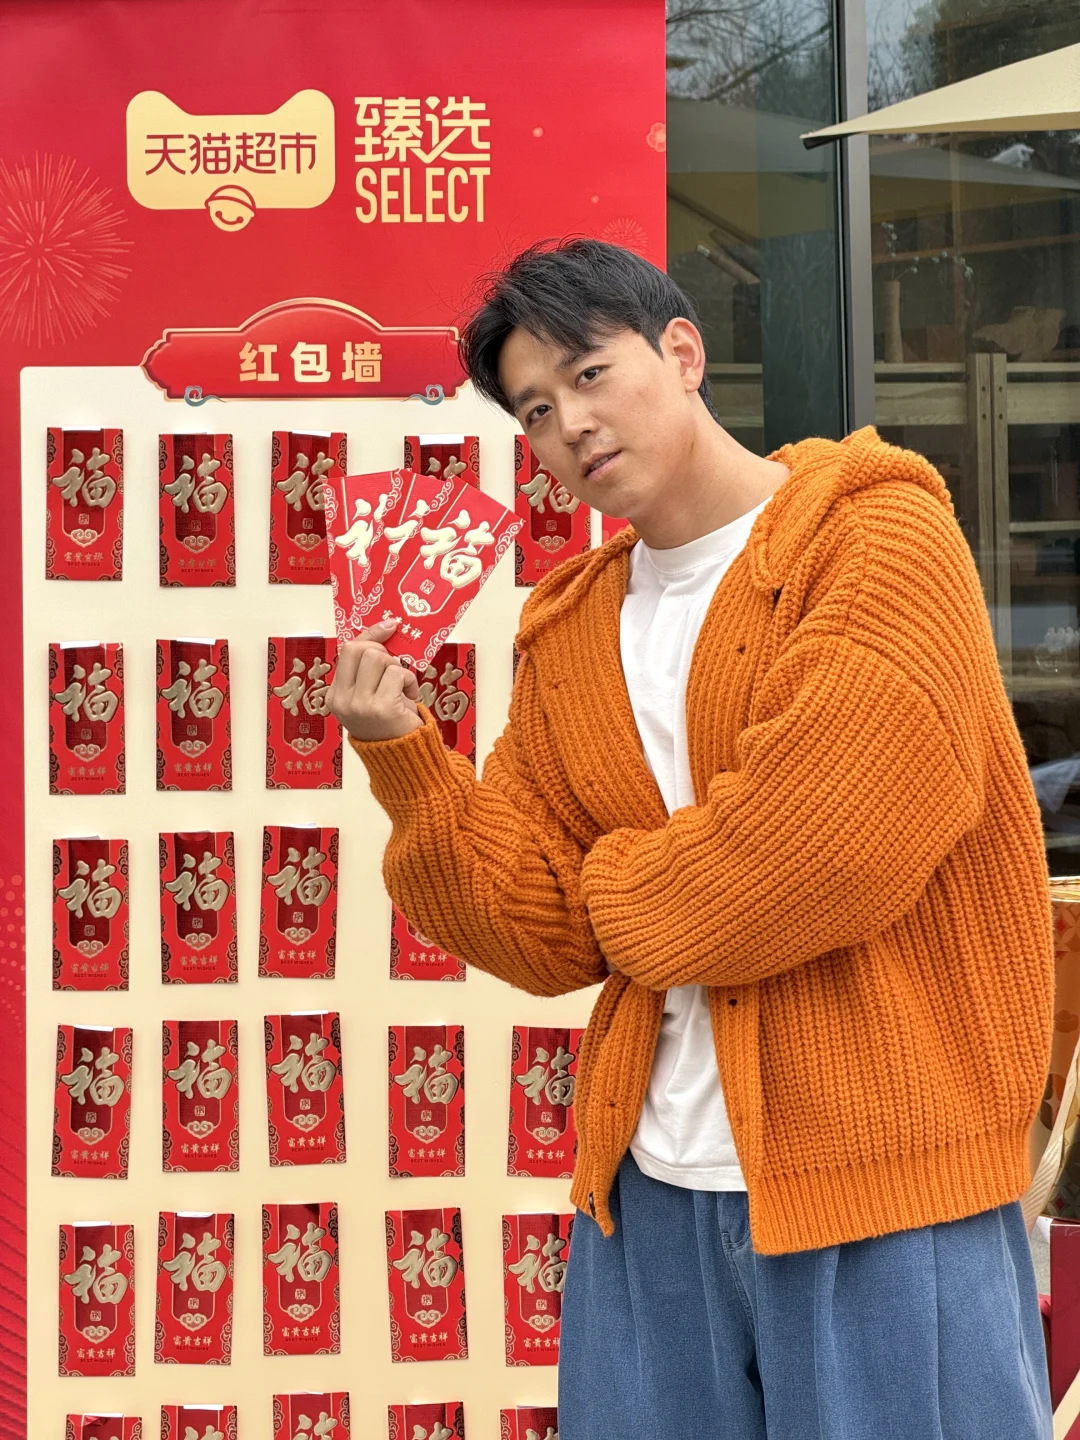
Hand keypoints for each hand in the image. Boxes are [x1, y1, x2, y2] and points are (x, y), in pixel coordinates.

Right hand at [329, 618, 424, 741]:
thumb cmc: (390, 724)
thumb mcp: (371, 695)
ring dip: (399, 669)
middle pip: (361, 650)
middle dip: (384, 653)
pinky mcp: (382, 707)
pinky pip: (398, 673)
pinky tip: (410, 696)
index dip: (370, 635)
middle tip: (395, 671)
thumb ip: (368, 670)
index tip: (388, 626)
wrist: (404, 758)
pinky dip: (410, 681)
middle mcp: (343, 700)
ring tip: (403, 689)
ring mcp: (360, 705)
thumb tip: (386, 629)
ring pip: (380, 659)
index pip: (347, 651)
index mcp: (335, 696)